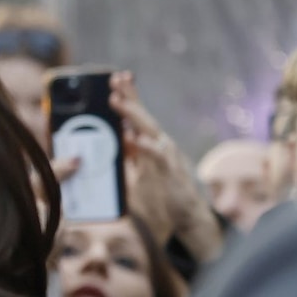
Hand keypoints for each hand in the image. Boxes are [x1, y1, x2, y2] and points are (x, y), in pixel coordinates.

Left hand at [113, 72, 220, 261]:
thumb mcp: (136, 172)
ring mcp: (167, 157)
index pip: (137, 116)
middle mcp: (159, 145)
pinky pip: (156, 156)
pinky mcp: (170, 172)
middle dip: (129, 96)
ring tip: (116, 99)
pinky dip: (144, 146)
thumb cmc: (159, 196)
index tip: (116, 77)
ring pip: (148, 130)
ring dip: (132, 114)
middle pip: (142, 116)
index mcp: (150, 144)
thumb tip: (112, 138)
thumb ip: (126, 154)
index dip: (128, 96)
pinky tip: (132, 137)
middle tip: (115, 78)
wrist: (185, 218)